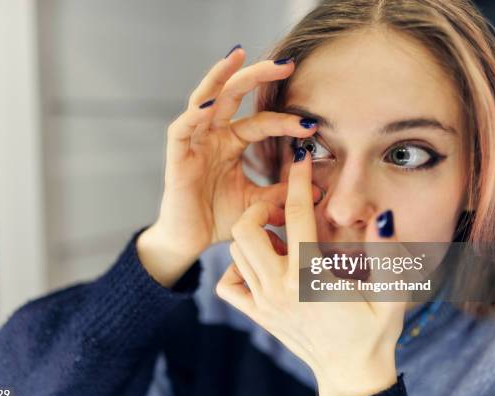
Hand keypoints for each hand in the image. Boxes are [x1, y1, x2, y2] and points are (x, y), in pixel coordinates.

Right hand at [137, 46, 320, 286]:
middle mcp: (213, 135)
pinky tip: (209, 102)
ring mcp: (194, 142)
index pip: (262, 122)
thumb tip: (318, 188)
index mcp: (231, 142)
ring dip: (220, 77)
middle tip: (286, 63)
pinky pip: (182, 128)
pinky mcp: (176, 155)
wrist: (190, 241)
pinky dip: (194, 113)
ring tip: (238, 55)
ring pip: (205, 100)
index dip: (286, 120)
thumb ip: (281, 193)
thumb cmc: (219, 219)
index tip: (312, 124)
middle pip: (233, 95)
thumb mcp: (257, 203)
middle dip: (257, 76)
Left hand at [216, 148, 405, 395]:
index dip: (298, 182)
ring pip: (236, 252)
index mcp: (310, 277)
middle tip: (284, 211)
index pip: (296, 216)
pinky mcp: (257, 315)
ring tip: (279, 236)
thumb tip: (381, 214)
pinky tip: (261, 265)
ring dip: (252, 235)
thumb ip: (386, 253)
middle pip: (246, 229)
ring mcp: (264, 303)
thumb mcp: (391, 293)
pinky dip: (237, 268)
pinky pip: (228, 285)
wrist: (351, 375)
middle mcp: (279, 288)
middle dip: (261, 208)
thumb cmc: (374, 333)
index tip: (301, 160)